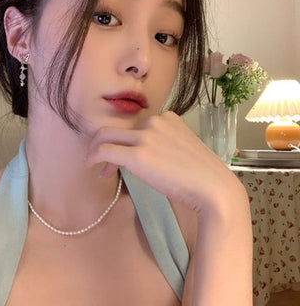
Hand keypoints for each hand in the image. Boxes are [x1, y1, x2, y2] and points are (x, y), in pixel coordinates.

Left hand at [85, 111, 245, 215]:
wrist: (213, 187)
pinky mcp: (137, 155)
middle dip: (103, 143)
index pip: (135, 126)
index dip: (125, 142)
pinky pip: (104, 150)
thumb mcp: (183, 148)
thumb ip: (165, 144)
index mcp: (167, 118)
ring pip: (105, 135)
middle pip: (116, 127)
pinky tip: (92, 167)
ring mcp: (145, 137)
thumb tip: (146, 157)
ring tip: (94, 165)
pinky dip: (93, 156)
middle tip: (101, 160)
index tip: (122, 158)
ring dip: (95, 150)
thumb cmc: (203, 175)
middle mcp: (154, 122)